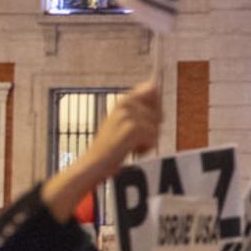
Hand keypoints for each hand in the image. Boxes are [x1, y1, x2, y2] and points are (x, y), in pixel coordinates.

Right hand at [40, 79, 162, 219]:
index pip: (151, 88)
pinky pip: (153, 138)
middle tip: (132, 138)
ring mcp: (128, 116)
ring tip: (129, 145)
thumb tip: (155, 85)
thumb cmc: (109, 147)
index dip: (154, 107)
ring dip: (147, 140)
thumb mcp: (123, 123)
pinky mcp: (132, 129)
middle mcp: (125, 104)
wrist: (92, 164)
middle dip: (152, 128)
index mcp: (123, 100)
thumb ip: (140, 106)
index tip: (144, 120)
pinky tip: (131, 150)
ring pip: (156, 127)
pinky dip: (146, 148)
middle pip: (158, 113)